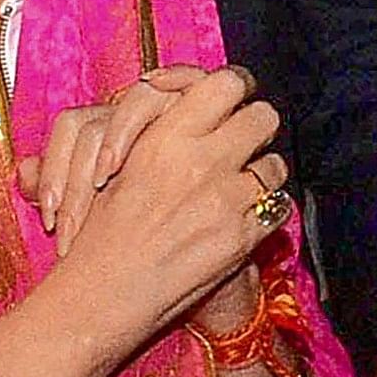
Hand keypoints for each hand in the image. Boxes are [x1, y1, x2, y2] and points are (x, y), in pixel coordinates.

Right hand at [48, 65, 287, 347]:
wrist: (105, 293)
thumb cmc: (99, 232)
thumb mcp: (117, 168)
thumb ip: (159, 132)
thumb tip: (185, 104)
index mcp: (166, 137)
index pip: (226, 83)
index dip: (233, 89)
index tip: (226, 103)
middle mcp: (201, 161)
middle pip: (263, 116)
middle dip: (254, 127)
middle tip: (239, 142)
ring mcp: (227, 199)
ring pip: (275, 164)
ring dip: (261, 172)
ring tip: (239, 186)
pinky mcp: (242, 236)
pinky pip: (277, 207)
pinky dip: (264, 211)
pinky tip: (242, 217)